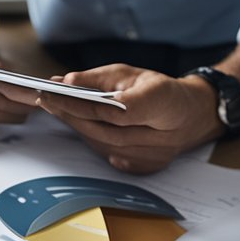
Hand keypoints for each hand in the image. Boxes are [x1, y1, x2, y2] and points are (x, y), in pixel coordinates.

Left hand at [37, 65, 224, 172]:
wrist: (193, 115)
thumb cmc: (160, 91)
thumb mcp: (133, 73)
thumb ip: (99, 78)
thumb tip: (66, 81)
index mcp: (162, 103)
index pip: (114, 110)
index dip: (81, 103)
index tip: (54, 92)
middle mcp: (162, 136)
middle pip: (105, 130)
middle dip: (71, 115)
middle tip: (46, 100)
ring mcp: (156, 156)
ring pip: (105, 145)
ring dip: (78, 128)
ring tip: (57, 110)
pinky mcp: (149, 167)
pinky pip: (112, 155)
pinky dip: (93, 140)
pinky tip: (78, 126)